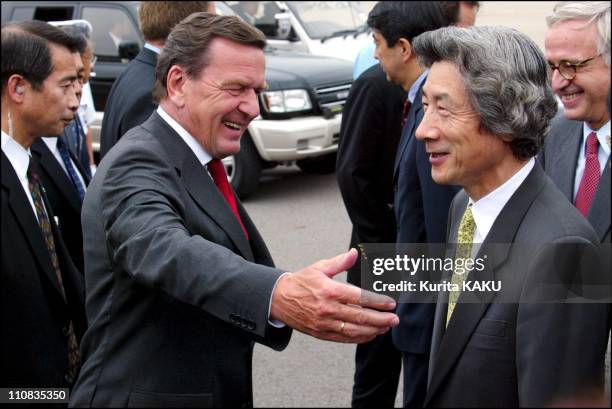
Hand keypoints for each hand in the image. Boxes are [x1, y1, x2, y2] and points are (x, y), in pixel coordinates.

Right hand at [270, 249, 398, 342]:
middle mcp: (328, 308)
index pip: (359, 298)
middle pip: (360, 316)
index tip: (390, 303)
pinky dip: (360, 338)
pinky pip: (344, 338)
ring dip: (373, 330)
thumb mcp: (319, 267)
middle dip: (381, 319)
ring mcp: (324, 323)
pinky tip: (371, 334)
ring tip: (386, 327)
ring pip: (354, 330)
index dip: (377, 302)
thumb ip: (339, 262)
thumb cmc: (301, 282)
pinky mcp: (321, 333)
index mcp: (329, 290)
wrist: (279, 299)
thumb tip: (354, 253)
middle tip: (395, 319)